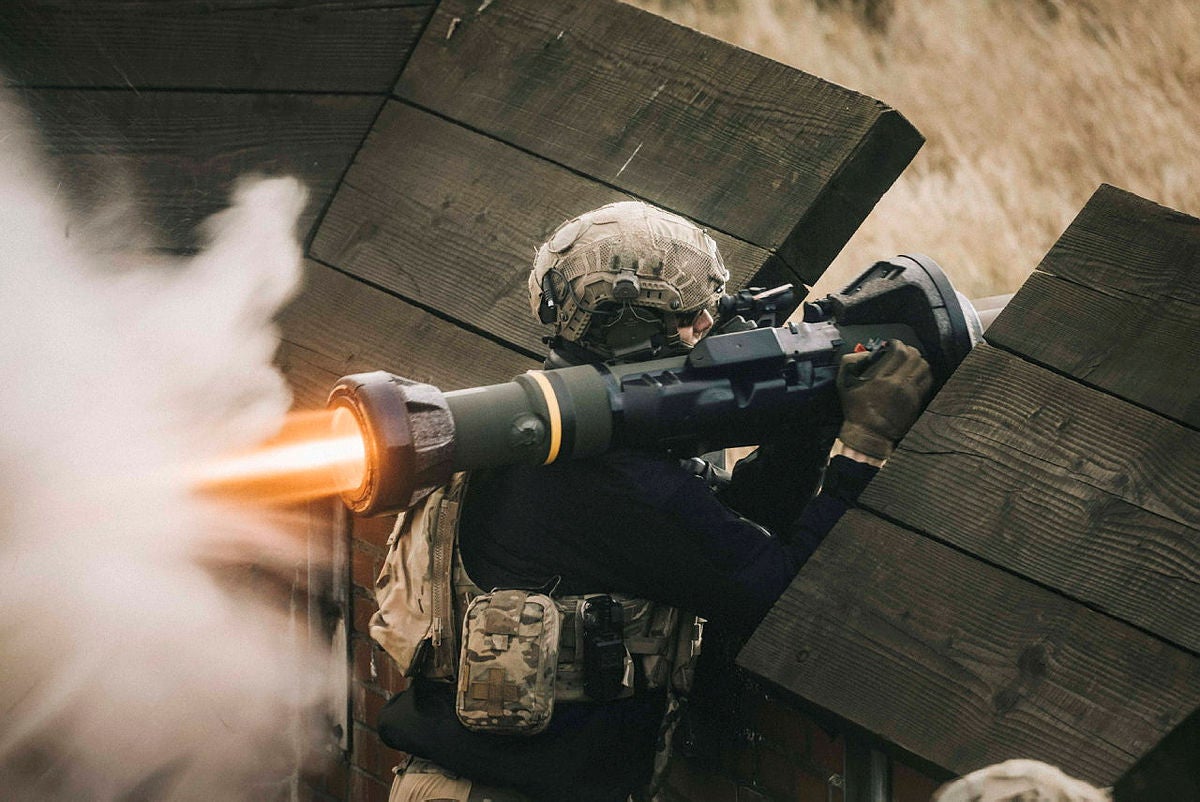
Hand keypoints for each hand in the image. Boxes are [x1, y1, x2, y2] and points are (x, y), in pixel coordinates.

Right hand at [836, 340, 933, 459]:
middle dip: (909, 350)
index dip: (896, 343)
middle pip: (914, 356)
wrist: (869, 434)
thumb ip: (850, 363)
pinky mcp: (917, 402)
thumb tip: (867, 353)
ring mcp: (910, 394)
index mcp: (879, 379)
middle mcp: (898, 384)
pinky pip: (928, 381)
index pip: (898, 351)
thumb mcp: (844, 384)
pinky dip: (923, 374)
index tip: (892, 344)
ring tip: (910, 362)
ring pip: (924, 367)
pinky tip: (915, 375)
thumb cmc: (856, 411)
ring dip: (918, 361)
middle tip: (902, 351)